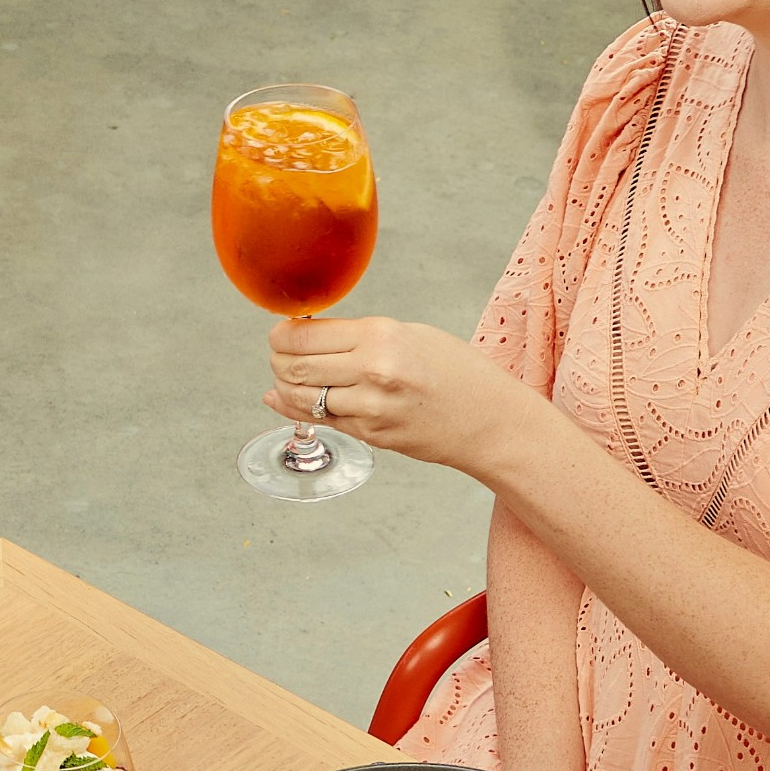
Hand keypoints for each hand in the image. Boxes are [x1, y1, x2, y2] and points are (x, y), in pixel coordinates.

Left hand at [263, 316, 539, 474]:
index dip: (281, 335)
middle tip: (277, 356)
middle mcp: (372, 371)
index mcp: (380, 336)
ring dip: (285, 387)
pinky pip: (323, 421)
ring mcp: (371, 408)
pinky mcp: (373, 436)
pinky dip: (301, 410)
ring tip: (286, 378)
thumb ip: (355, 337)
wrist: (492, 422)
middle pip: (295, 365)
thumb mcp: (409, 335)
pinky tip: (292, 402)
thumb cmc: (456, 372)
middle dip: (277, 360)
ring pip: (301, 397)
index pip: (304, 335)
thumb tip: (300, 340)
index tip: (279, 334)